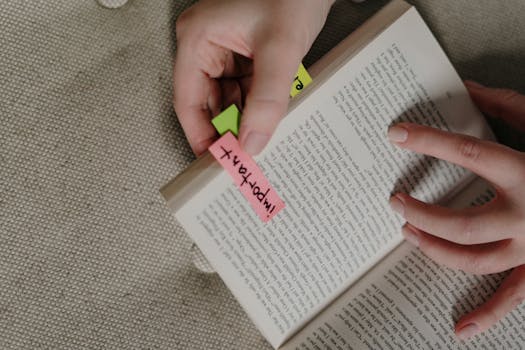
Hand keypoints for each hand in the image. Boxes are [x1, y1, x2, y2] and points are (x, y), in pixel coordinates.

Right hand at [174, 0, 333, 155]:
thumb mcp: (281, 48)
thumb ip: (267, 98)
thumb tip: (252, 142)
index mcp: (198, 39)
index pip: (188, 99)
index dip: (200, 134)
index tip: (216, 161)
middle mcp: (206, 46)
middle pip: (208, 102)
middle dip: (227, 129)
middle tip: (243, 157)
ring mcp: (226, 51)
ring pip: (229, 99)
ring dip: (244, 120)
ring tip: (259, 142)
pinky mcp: (246, 54)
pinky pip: (246, 89)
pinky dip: (257, 107)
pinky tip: (268, 121)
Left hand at [387, 81, 524, 339]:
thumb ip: (508, 106)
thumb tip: (467, 89)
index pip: (468, 154)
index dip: (429, 142)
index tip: (396, 135)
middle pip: (462, 224)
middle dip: (422, 214)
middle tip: (395, 201)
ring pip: (475, 261)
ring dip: (436, 251)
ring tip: (408, 233)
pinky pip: (512, 296)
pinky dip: (487, 314)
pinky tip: (460, 328)